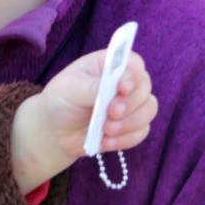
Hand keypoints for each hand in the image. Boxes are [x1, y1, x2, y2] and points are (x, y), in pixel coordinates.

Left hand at [11, 50, 157, 191]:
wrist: (55, 132)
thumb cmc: (60, 101)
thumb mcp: (69, 89)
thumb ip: (93, 87)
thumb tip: (115, 88)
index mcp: (108, 65)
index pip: (133, 63)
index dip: (133, 75)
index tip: (122, 88)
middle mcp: (123, 82)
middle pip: (145, 86)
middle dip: (130, 103)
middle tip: (110, 113)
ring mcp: (130, 105)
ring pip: (149, 109)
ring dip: (130, 123)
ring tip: (106, 130)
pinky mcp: (131, 127)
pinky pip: (142, 132)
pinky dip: (126, 139)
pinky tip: (106, 141)